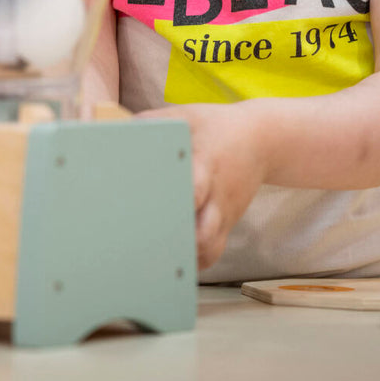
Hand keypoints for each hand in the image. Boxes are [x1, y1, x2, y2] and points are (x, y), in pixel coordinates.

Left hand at [140, 102, 266, 270]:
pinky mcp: (226, 223)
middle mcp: (216, 194)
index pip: (195, 189)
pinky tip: (174, 264)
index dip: (177, 202)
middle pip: (203, 229)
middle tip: (146, 246)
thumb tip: (117, 128)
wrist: (263, 139)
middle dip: (178, 240)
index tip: (153, 210)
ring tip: (156, 260)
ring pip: (209, 247)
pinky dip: (196, 261)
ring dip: (185, 256)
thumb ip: (154, 121)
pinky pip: (213, 251)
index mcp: (205, 165)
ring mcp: (222, 212)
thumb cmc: (216, 126)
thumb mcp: (188, 116)